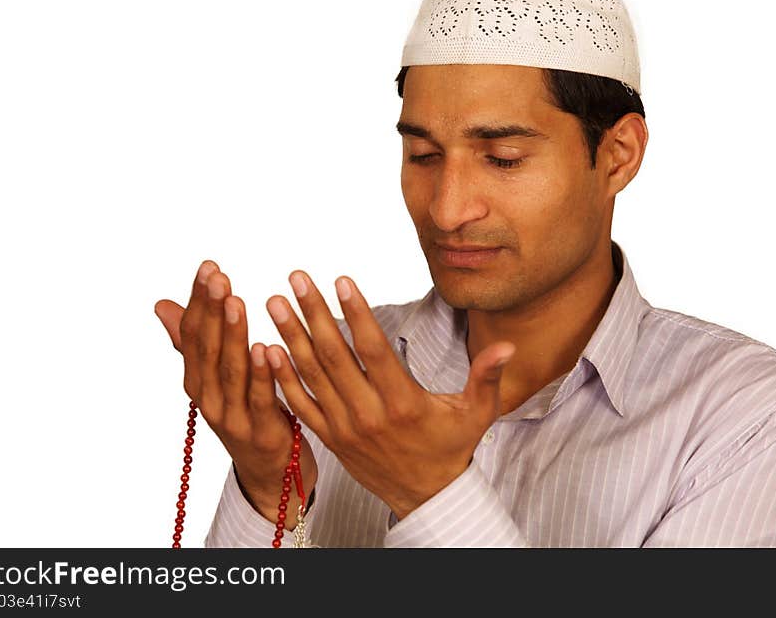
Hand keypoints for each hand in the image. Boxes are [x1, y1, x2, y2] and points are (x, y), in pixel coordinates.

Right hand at [154, 260, 317, 528]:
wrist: (269, 470)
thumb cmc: (244, 411)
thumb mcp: (216, 376)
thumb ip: (192, 341)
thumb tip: (161, 304)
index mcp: (197, 380)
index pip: (192, 334)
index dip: (199, 301)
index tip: (209, 267)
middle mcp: (208, 398)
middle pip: (207, 350)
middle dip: (212, 311)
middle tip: (219, 277)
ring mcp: (232, 417)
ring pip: (230, 371)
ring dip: (233, 335)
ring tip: (236, 302)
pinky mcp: (260, 431)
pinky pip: (260, 399)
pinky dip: (262, 373)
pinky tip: (267, 347)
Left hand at [263, 270, 514, 519]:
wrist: (426, 497)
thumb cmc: (452, 447)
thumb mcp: (477, 414)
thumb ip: (487, 377)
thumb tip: (507, 347)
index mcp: (404, 403)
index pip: (374, 350)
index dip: (355, 313)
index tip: (341, 280)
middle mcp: (369, 414)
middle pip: (335, 356)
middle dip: (313, 313)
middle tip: (296, 278)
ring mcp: (345, 428)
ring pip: (312, 376)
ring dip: (291, 337)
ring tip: (275, 303)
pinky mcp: (331, 439)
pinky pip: (300, 406)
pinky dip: (283, 378)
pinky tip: (269, 349)